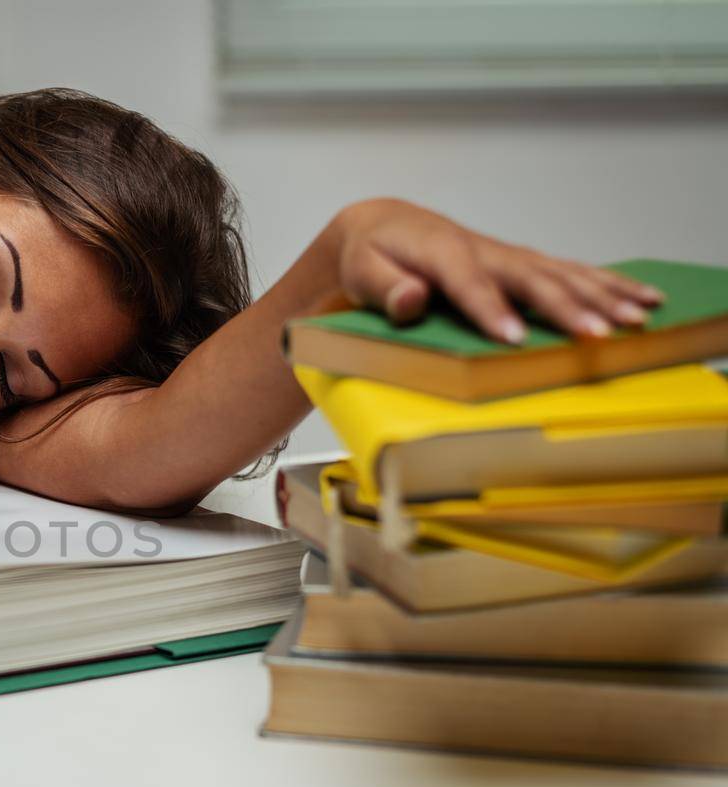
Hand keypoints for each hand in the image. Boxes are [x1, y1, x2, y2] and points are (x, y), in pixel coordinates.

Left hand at [331, 198, 663, 343]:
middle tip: (595, 336)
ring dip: (602, 296)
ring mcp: (509, 255)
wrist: (385, 227)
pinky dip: (610, 285)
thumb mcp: (362, 271)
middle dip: (565, 308)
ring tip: (638, 319)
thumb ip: (385, 287)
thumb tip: (409, 300)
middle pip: (530, 279)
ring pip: (562, 275)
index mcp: (441, 251)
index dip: (490, 310)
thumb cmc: (372, 255)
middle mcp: (484, 250)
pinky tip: (644, 299)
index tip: (512, 339)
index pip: (468, 282)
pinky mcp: (524, 264)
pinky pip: (572, 274)